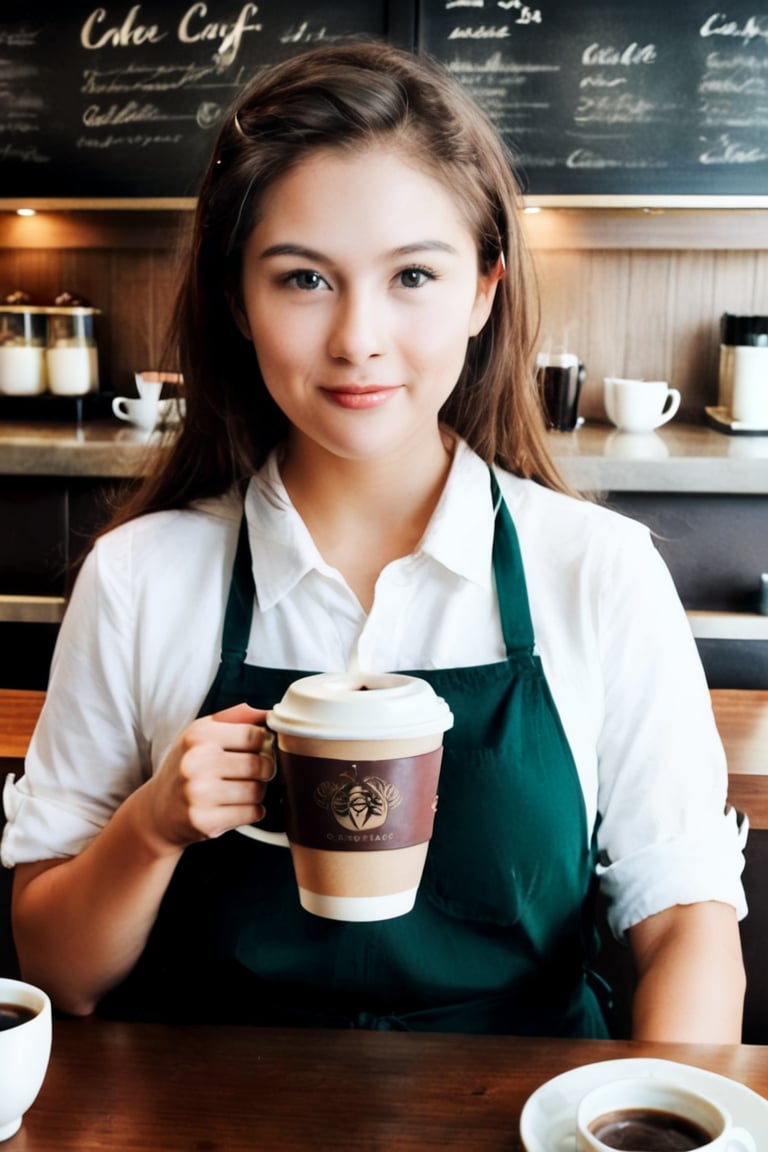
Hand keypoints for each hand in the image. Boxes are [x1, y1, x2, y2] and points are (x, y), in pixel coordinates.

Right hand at [141, 702, 275, 850]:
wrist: (157, 812)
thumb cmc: (186, 767)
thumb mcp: (201, 733)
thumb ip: (236, 717)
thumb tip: (269, 713)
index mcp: (197, 735)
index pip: (253, 735)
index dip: (263, 743)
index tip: (258, 749)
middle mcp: (196, 762)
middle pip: (259, 764)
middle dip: (264, 769)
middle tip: (254, 772)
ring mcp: (199, 794)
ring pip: (258, 790)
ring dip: (258, 791)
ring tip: (242, 789)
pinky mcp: (205, 821)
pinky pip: (252, 813)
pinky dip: (253, 811)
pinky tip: (237, 806)